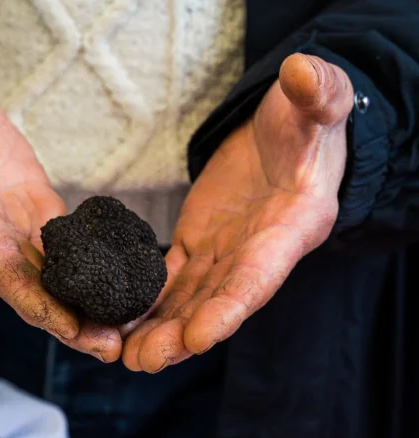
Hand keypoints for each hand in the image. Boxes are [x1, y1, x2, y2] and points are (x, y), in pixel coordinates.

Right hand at [0, 40, 121, 361]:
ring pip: (52, 276)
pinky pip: (67, 246)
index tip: (70, 329)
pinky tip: (122, 285)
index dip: (33, 300)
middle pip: (31, 288)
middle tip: (111, 348)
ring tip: (125, 330)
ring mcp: (14, 224)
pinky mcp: (36, 209)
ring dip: (85, 306)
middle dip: (68, 322)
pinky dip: (93, 269)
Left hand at [123, 53, 353, 371]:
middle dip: (181, 334)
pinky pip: (170, 279)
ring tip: (122, 355)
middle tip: (143, 361)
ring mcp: (223, 254)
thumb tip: (307, 76)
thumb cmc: (304, 125)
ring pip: (189, 299)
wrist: (283, 140)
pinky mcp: (197, 245)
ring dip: (158, 329)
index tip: (198, 338)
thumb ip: (318, 97)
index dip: (229, 308)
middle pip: (216, 302)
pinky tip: (119, 320)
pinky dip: (147, 300)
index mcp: (288, 228)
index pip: (258, 276)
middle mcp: (255, 253)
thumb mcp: (316, 105)